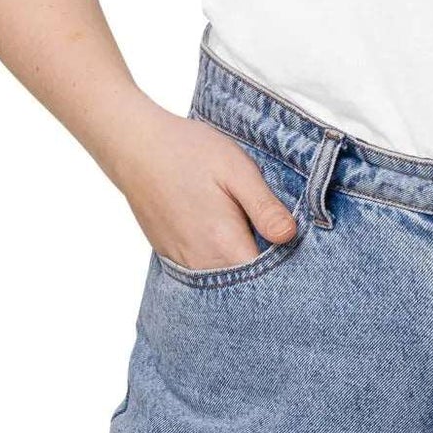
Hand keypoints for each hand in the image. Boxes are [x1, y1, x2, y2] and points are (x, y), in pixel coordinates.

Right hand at [110, 106, 299, 272]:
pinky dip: (221, 260)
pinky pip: (205, 270)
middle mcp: (201, 264)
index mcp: (224, 245)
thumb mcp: (237, 170)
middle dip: (268, 269)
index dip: (288, 266)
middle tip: (277, 234)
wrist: (136, 147)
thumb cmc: (188, 152)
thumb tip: (289, 237)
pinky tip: (228, 233)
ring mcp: (183, 263)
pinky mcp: (171, 255)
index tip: (296, 246)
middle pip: (246, 285)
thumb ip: (264, 208)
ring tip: (253, 231)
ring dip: (242, 264)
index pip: (268, 279)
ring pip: (225, 278)